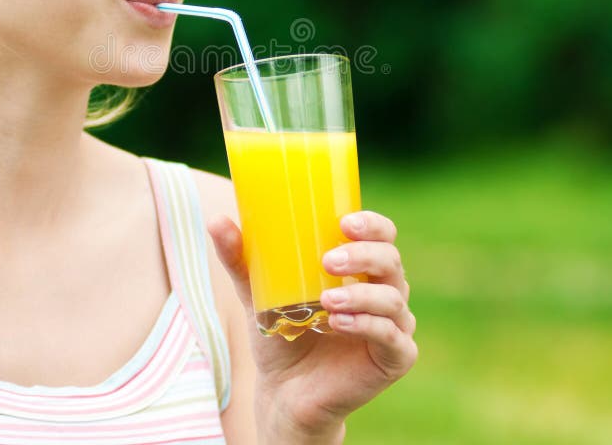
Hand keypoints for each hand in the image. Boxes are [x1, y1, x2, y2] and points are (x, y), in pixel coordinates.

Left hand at [208, 210, 417, 440]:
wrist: (284, 391)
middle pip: (390, 259)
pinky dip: (368, 325)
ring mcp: (394, 324)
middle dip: (363, 255)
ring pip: (393, 298)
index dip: (372, 224)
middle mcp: (382, 290)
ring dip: (362, 294)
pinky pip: (394, 337)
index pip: (382, 234)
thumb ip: (239, 258)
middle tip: (328, 260)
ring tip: (327, 299)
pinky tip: (339, 323)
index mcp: (360, 267)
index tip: (344, 222)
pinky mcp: (395, 358)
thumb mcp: (256, 291)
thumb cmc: (280, 331)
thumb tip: (216, 220)